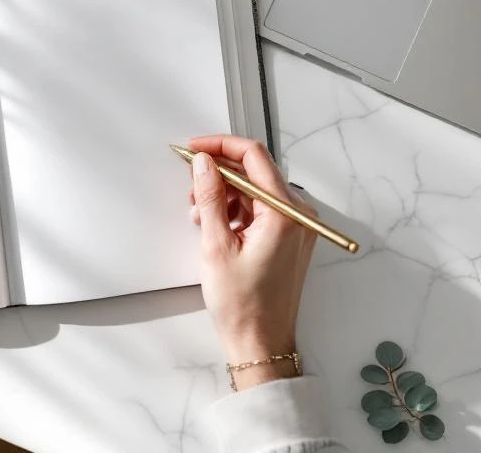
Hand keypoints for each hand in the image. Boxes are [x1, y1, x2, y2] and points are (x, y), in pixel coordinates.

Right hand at [187, 135, 316, 389]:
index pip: (254, 156)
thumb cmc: (242, 304)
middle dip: (218, 174)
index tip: (192, 149)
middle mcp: (299, 215)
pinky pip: (260, 208)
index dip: (219, 146)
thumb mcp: (216, 246)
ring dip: (224, 194)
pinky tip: (215, 226)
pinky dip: (235, 210)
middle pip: (255, 171)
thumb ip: (211, 197)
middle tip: (190, 188)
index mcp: (285, 213)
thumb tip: (203, 162)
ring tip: (199, 215)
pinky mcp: (289, 237)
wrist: (261, 343)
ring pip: (254, 190)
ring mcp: (296, 226)